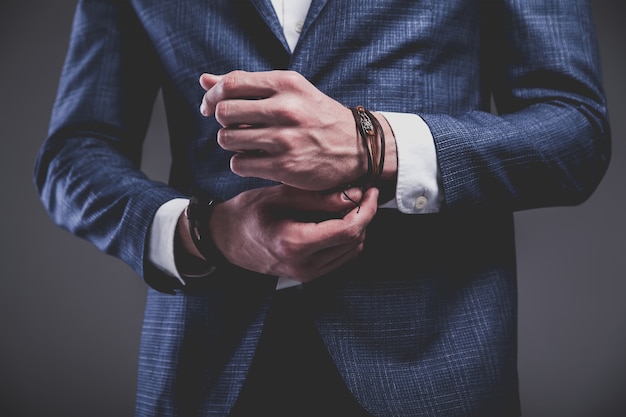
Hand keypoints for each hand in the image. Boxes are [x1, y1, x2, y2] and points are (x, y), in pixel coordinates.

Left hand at [199, 70, 367, 190]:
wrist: (358, 147)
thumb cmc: (318, 116)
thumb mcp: (290, 91)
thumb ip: (248, 85)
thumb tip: (204, 80)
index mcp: (286, 84)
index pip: (231, 83)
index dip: (212, 95)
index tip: (210, 105)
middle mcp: (285, 109)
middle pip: (224, 112)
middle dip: (222, 121)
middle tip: (233, 126)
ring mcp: (284, 139)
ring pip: (227, 139)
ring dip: (230, 143)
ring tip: (247, 143)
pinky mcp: (284, 166)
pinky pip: (239, 164)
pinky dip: (241, 162)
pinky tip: (255, 159)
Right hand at [208, 185, 378, 281]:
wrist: (227, 238)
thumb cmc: (249, 213)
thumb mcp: (282, 196)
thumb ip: (320, 197)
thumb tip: (356, 195)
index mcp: (296, 244)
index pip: (349, 230)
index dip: (367, 209)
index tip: (370, 190)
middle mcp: (305, 265)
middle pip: (354, 241)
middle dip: (364, 215)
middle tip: (360, 191)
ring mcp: (307, 274)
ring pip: (352, 250)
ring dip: (357, 226)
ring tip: (348, 203)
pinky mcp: (309, 275)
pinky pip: (341, 256)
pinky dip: (346, 237)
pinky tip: (337, 218)